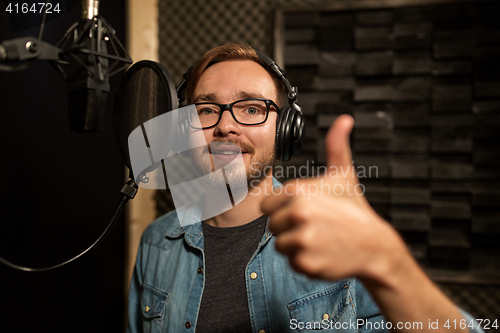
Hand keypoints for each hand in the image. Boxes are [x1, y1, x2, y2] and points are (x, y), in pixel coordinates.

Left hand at [261, 115, 408, 283]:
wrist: (375, 246)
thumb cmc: (354, 208)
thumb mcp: (343, 174)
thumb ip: (336, 146)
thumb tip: (344, 119)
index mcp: (298, 190)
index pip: (266, 206)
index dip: (283, 209)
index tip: (305, 211)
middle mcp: (298, 213)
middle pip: (272, 226)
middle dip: (290, 228)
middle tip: (316, 226)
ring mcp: (302, 239)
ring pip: (280, 245)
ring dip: (296, 246)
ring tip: (320, 239)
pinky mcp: (305, 262)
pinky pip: (291, 263)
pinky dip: (305, 262)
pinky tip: (323, 253)